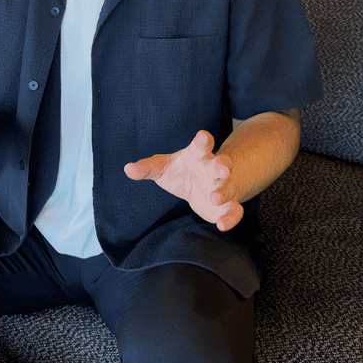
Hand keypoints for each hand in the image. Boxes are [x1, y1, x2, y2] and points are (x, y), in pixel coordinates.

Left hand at [124, 130, 243, 230]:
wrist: (202, 187)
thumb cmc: (180, 172)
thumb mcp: (163, 168)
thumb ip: (147, 168)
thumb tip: (128, 169)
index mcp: (198, 155)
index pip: (201, 145)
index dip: (203, 140)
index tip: (203, 137)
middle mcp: (213, 169)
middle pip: (221, 163)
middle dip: (223, 165)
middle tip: (222, 168)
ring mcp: (223, 186)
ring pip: (228, 187)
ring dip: (224, 192)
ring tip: (215, 198)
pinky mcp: (227, 206)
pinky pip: (234, 211)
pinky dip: (231, 217)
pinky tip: (222, 226)